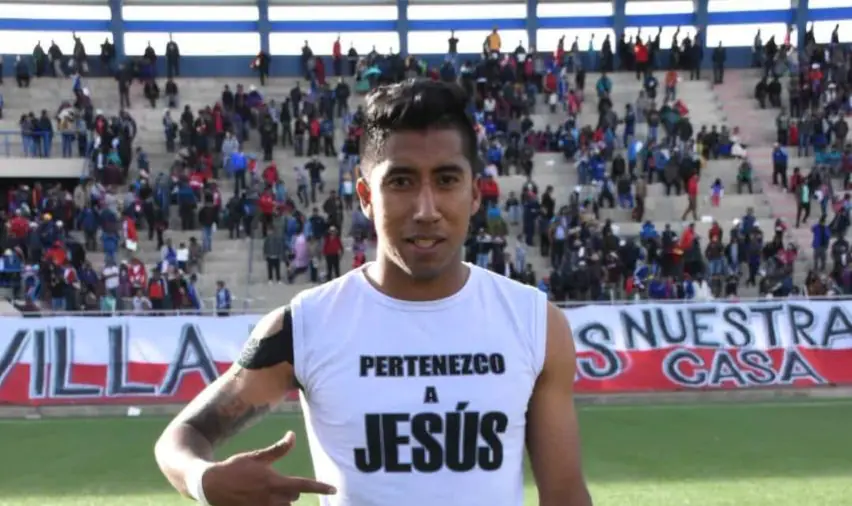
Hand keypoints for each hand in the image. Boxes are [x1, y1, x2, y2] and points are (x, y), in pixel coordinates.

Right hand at [202, 431, 335, 505]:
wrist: (210, 484)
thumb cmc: (234, 468)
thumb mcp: (257, 456)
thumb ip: (278, 449)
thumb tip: (292, 435)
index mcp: (274, 481)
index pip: (304, 485)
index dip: (321, 486)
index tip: (334, 488)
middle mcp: (270, 498)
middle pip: (294, 497)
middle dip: (290, 491)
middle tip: (275, 483)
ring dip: (281, 501)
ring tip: (267, 493)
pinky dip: (273, 505)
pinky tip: (262, 498)